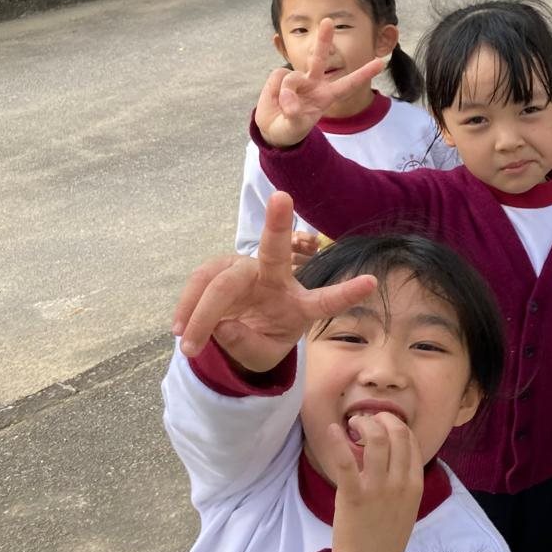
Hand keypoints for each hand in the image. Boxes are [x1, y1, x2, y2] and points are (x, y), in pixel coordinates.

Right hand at [171, 192, 377, 372]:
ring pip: (224, 278)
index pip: (326, 299)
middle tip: (282, 198)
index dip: (347, 293)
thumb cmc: (263, 338)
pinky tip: (180, 329)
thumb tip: (222, 325)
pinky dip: (188, 305)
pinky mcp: (220, 267)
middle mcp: (278, 278)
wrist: (241, 332)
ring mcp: (248, 268)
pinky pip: (200, 281)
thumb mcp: (260, 354)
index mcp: (301, 304)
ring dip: (202, 310)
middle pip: (275, 253)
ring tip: (189, 343)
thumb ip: (245, 343)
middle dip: (278, 225)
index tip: (371, 283)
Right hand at [255, 18, 383, 147]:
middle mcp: (314, 83)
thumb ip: (294, 113)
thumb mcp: (295, 126)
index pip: (348, 84)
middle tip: (328, 21)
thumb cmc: (291, 128)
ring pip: (293, 76)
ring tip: (286, 108)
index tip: (381, 63)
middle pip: (320, 58)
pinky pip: (278, 80)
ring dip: (288, 93)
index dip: (363, 73)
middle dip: (323, 39)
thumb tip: (288, 98)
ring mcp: (297, 79)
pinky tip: (276, 100)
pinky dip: (276, 92)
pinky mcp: (279, 77)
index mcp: (326, 96)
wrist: (273, 128)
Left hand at [320, 410, 423, 551]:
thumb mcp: (408, 507)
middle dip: (382, 418)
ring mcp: (378, 488)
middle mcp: (400, 482)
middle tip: (366, 419)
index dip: (397, 425)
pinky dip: (338, 442)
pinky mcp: (353, 496)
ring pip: (377, 440)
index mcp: (415, 484)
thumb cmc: (387, 536)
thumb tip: (395, 454)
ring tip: (352, 424)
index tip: (383, 422)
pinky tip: (333, 430)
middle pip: (397, 434)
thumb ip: (405, 480)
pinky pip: (346, 462)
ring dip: (364, 424)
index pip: (411, 441)